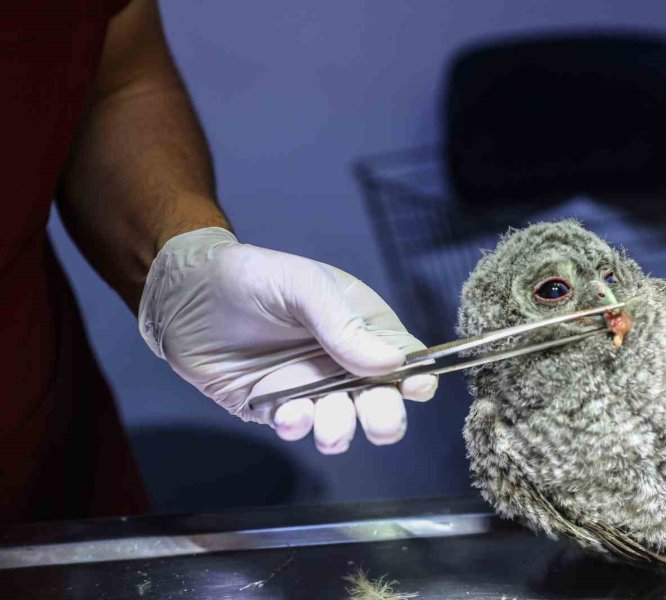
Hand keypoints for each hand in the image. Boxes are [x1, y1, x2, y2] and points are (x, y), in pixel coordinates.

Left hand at [138, 227, 437, 453]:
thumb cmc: (250, 276)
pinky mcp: (276, 408)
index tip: (413, 386)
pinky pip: (300, 427)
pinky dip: (300, 427)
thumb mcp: (302, 284)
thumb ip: (342, 323)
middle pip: (384, 401)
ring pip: (345, 423)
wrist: (182, 293)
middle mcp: (343, 361)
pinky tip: (288, 413)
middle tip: (374, 417)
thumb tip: (392, 363)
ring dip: (342, 430)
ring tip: (327, 422)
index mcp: (363, 326)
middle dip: (385, 417)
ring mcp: (311, 387)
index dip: (417, 378)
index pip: (406, 359)